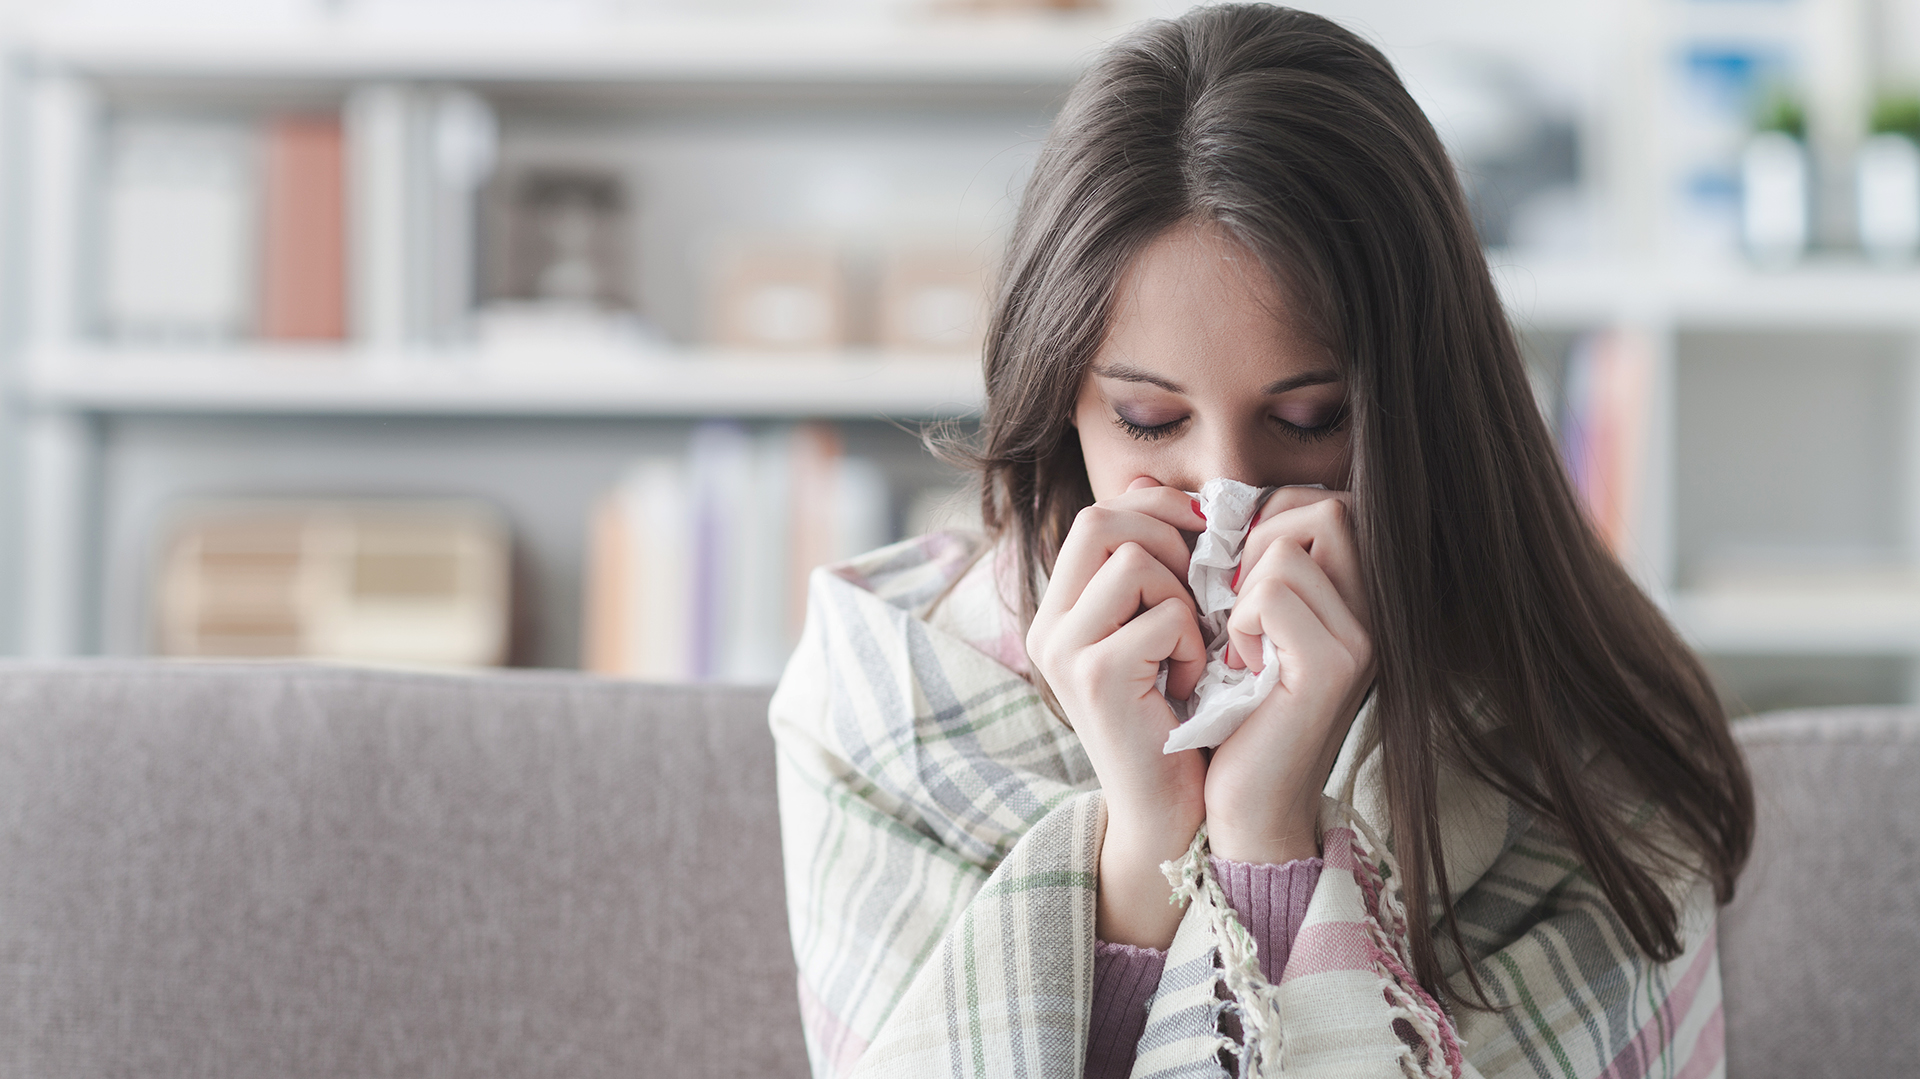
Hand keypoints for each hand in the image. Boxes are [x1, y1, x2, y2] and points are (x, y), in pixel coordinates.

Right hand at [1026, 477, 1207, 947]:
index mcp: (1061, 610)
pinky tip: (1190, 684)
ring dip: (1184, 598)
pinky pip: (1164, 615)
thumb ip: (1154, 569)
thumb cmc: (1179, 720)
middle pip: (1104, 518)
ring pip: (1137, 560)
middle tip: (1201, 590)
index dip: (1157, 509)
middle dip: (1170, 540)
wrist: (1170, 814)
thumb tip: (1164, 489)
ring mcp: (1065, 649)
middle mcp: (1049, 625)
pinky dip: (1193, 644)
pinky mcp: (1095, 676)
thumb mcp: (1160, 632)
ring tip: (1189, 649)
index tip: (1203, 537)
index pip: (1098, 512)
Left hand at [1205, 489, 1373, 864]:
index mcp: (1358, 598)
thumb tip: (1185, 493)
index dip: (1268, 519)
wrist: (1243, 804)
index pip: (1325, 503)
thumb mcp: (1239, 622)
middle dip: (1258, 541)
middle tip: (1234, 603)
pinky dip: (1240, 622)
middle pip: (1324, 508)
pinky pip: (1272, 593)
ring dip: (1243, 590)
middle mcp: (1375, 613)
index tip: (1235, 577)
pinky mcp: (1334, 667)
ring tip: (1241, 644)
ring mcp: (1362, 639)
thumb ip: (1239, 560)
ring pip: (1289, 549)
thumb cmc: (1231, 712)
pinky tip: (1243, 666)